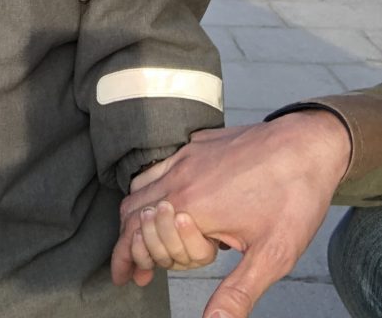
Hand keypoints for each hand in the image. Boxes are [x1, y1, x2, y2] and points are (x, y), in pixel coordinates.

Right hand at [112, 113, 351, 316]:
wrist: (308, 143)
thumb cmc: (293, 197)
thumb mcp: (272, 255)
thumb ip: (238, 293)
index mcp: (191, 207)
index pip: (140, 237)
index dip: (134, 262)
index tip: (135, 280)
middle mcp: (180, 177)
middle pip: (132, 211)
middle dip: (127, 243)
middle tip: (134, 268)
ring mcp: (186, 156)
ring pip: (140, 185)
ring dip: (134, 214)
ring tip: (139, 237)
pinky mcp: (197, 144)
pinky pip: (158, 164)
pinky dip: (149, 187)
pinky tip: (164, 200)